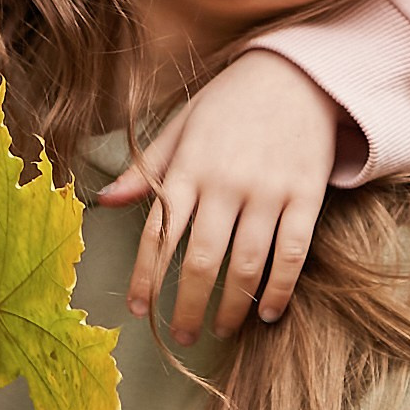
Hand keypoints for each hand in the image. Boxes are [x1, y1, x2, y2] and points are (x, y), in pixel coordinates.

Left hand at [100, 50, 339, 341]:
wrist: (296, 73)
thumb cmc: (230, 103)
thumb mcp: (181, 125)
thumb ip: (145, 169)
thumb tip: (103, 202)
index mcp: (188, 167)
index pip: (158, 233)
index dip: (145, 276)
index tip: (137, 310)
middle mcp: (225, 182)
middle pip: (200, 260)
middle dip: (186, 305)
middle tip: (180, 336)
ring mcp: (268, 190)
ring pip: (245, 264)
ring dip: (231, 307)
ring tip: (221, 330)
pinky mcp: (306, 195)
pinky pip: (291, 253)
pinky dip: (279, 289)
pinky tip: (267, 312)